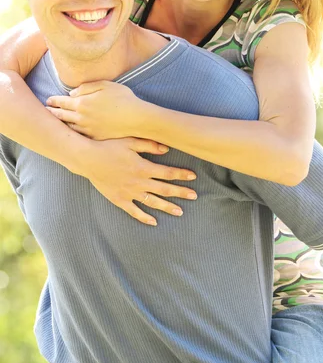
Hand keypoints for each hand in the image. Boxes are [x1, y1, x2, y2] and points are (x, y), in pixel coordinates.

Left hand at [46, 80, 149, 139]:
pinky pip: (79, 135)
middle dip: (53, 112)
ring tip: (54, 121)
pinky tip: (70, 131)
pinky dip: (72, 132)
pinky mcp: (94, 137)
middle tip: (46, 111)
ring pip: (68, 126)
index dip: (54, 100)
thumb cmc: (123, 99)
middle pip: (62, 115)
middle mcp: (81, 117)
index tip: (48, 100)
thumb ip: (86, 87)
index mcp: (83, 102)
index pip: (63, 101)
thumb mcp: (105, 85)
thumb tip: (72, 92)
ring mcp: (87, 129)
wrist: (136, 119)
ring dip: (60, 123)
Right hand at [79, 136, 196, 225]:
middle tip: (194, 195)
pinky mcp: (119, 199)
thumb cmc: (109, 146)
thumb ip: (149, 145)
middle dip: (180, 192)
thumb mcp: (130, 141)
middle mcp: (138, 182)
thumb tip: (167, 149)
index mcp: (142, 167)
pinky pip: (134, 211)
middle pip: (164, 189)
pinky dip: (144, 217)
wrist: (87, 159)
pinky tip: (154, 222)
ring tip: (180, 212)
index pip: (167, 172)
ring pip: (152, 202)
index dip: (181, 174)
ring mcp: (129, 193)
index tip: (193, 176)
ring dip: (167, 207)